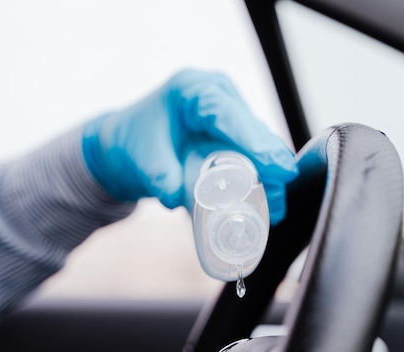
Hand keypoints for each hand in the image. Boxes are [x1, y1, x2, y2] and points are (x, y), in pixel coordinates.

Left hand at [81, 69, 297, 224]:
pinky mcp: (228, 127)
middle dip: (271, 161)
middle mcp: (215, 94)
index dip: (257, 143)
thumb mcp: (142, 158)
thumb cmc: (131, 143)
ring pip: (256, 140)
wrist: (123, 144)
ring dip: (268, 172)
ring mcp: (225, 109)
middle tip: (280, 195)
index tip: (279, 168)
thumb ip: (158, 176)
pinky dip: (259, 172)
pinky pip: (250, 148)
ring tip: (274, 207)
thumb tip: (175, 198)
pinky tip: (269, 197)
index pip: (230, 116)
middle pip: (251, 129)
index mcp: (192, 91)